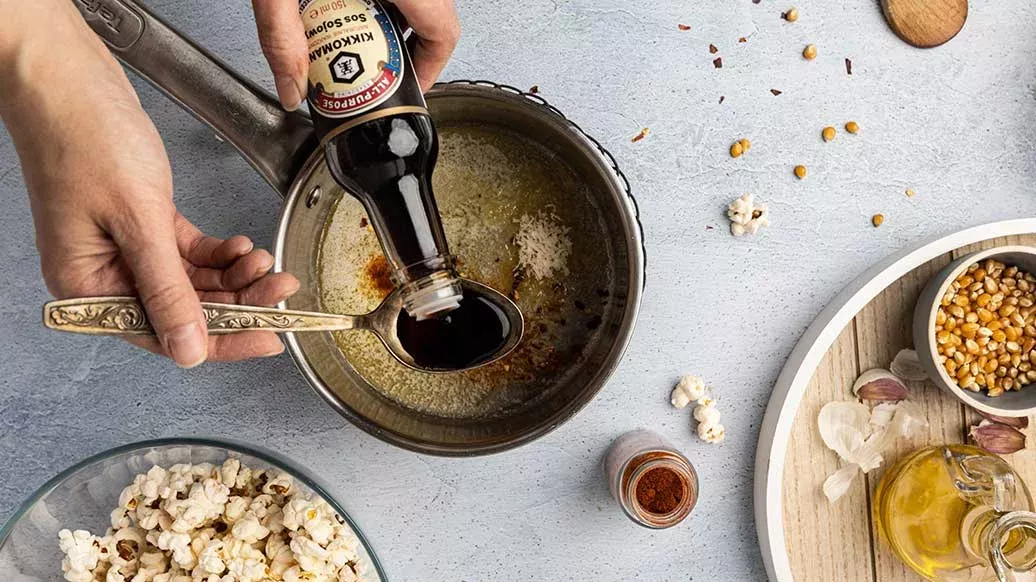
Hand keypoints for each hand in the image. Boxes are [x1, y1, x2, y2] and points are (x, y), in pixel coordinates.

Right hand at [0, 4, 298, 366]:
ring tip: (266, 261)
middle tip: (280, 290)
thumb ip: (168, 289)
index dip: (221, 340)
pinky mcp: (140, 221)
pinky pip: (187, 252)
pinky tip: (242, 247)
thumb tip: (190, 350)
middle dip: (237, 302)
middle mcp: (104, 273)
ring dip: (233, 276)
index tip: (268, 339)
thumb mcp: (137, 220)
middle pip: (183, 309)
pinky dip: (218, 253)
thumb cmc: (85, 136)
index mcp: (88, 285)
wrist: (66, 74)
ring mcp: (122, 248)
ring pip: (191, 281)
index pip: (162, 333)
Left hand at [252, 0, 460, 108]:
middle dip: (403, 52)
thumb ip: (280, 38)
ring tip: (353, 44)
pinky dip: (374, 1)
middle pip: (432, 19)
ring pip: (414, 1)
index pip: (442, 33)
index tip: (408, 90)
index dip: (432, 70)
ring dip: (386, 25)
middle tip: (375, 74)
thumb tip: (291, 88)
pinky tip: (340, 7)